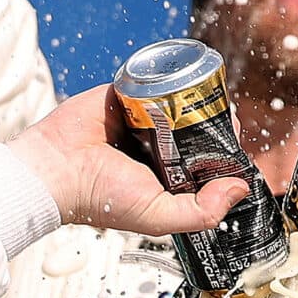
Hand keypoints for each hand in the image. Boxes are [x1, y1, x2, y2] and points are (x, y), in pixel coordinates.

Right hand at [11, 85, 251, 233]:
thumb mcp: (159, 217)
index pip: (204, 164)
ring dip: (195, 99)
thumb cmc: (101, 197)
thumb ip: (203, 211)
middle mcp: (156, 150)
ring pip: (179, 104)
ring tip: (208, 98)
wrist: (58, 169)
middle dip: (215, 123)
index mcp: (166, 179)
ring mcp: (141, 122)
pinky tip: (184, 82)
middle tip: (226, 118)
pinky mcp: (125, 97)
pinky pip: (152, 83)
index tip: (234, 146)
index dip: (223, 155)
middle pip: (197, 131)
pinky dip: (167, 80)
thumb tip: (240, 188)